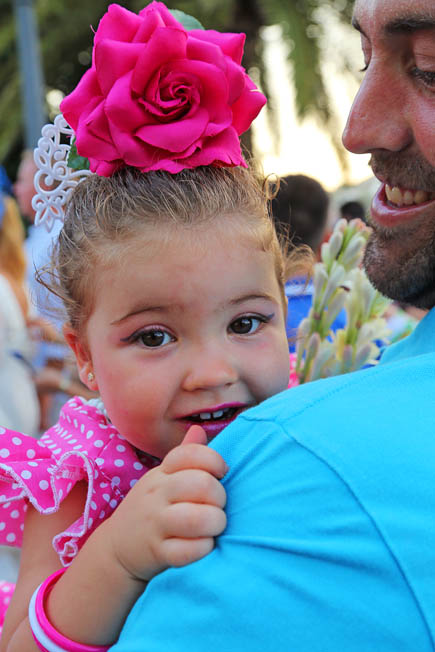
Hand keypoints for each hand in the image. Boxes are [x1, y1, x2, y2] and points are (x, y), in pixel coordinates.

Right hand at [104, 426, 227, 582]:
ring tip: (214, 526)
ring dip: (215, 522)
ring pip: (197, 518)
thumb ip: (185, 455)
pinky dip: (203, 548)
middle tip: (217, 506)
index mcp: (162, 472)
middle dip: (220, 496)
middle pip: (201, 484)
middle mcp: (157, 494)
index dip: (214, 460)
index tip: (221, 473)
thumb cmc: (152, 508)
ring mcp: (155, 524)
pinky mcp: (157, 553)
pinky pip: (188, 551)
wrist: (116, 548)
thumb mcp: (162, 478)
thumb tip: (199, 429)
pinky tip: (203, 545)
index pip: (190, 453)